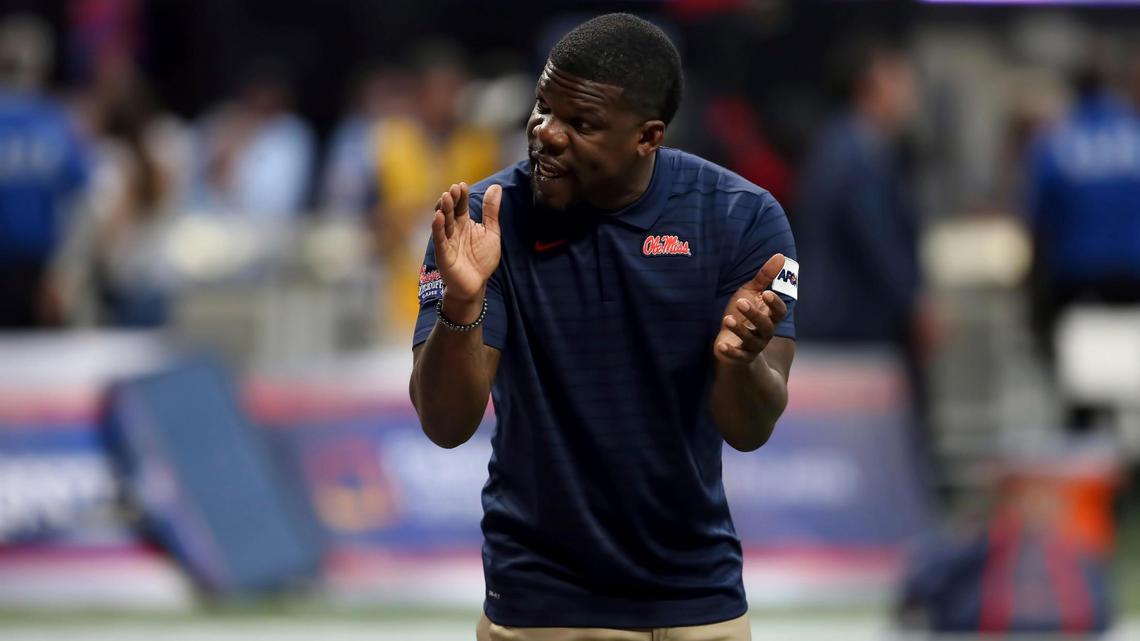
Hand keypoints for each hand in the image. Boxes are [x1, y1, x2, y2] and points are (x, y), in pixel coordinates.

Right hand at [431, 182, 502, 311]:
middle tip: (454, 189)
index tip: (462, 185)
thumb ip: (491, 211)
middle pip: (451, 211)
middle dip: (451, 200)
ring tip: (446, 197)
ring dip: (444, 210)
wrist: (476, 285)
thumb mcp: (491, 232)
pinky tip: (438, 217)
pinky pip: (439, 239)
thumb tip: (496, 186)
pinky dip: (437, 228)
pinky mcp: (443, 254)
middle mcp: (453, 230)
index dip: (461, 196)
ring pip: (443, 222)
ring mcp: (447, 241)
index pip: (461, 206)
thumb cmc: (482, 259)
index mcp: (464, 223)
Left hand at [714, 254, 788, 364]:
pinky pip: (737, 357)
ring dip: (740, 330)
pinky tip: (720, 345)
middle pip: (766, 327)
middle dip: (754, 314)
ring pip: (751, 341)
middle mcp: (765, 333)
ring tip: (727, 318)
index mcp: (770, 317)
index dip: (775, 304)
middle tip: (740, 302)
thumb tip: (780, 255)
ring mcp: (753, 346)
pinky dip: (730, 352)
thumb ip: (765, 277)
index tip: (766, 293)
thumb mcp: (751, 293)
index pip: (780, 312)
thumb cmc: (742, 312)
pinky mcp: (740, 356)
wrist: (732, 339)